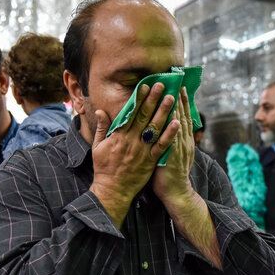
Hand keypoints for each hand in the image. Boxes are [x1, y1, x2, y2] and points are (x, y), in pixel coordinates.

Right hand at [89, 82, 178, 225]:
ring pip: (155, 128)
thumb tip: (100, 111)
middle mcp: (132, 141)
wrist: (113, 189)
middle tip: (162, 85)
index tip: (145, 86)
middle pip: (145, 117)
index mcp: (119, 136)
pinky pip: (162, 146)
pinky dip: (170, 134)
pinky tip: (177, 123)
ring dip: (164, 112)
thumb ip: (101, 128)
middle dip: (153, 99)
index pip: (130, 113)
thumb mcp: (97, 147)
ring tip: (171, 98)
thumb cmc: (104, 168)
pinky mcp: (151, 161)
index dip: (138, 99)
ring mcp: (143, 151)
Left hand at [153, 87, 195, 207]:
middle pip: (182, 116)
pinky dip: (173, 129)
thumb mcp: (173, 153)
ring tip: (174, 93)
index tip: (179, 86)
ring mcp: (179, 148)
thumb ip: (170, 139)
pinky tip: (173, 118)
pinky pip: (173, 139)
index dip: (182, 102)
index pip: (182, 116)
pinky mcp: (173, 157)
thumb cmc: (170, 173)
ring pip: (179, 125)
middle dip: (179, 99)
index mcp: (183, 140)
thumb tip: (168, 126)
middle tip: (177, 82)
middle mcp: (183, 141)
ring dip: (177, 109)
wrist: (176, 192)